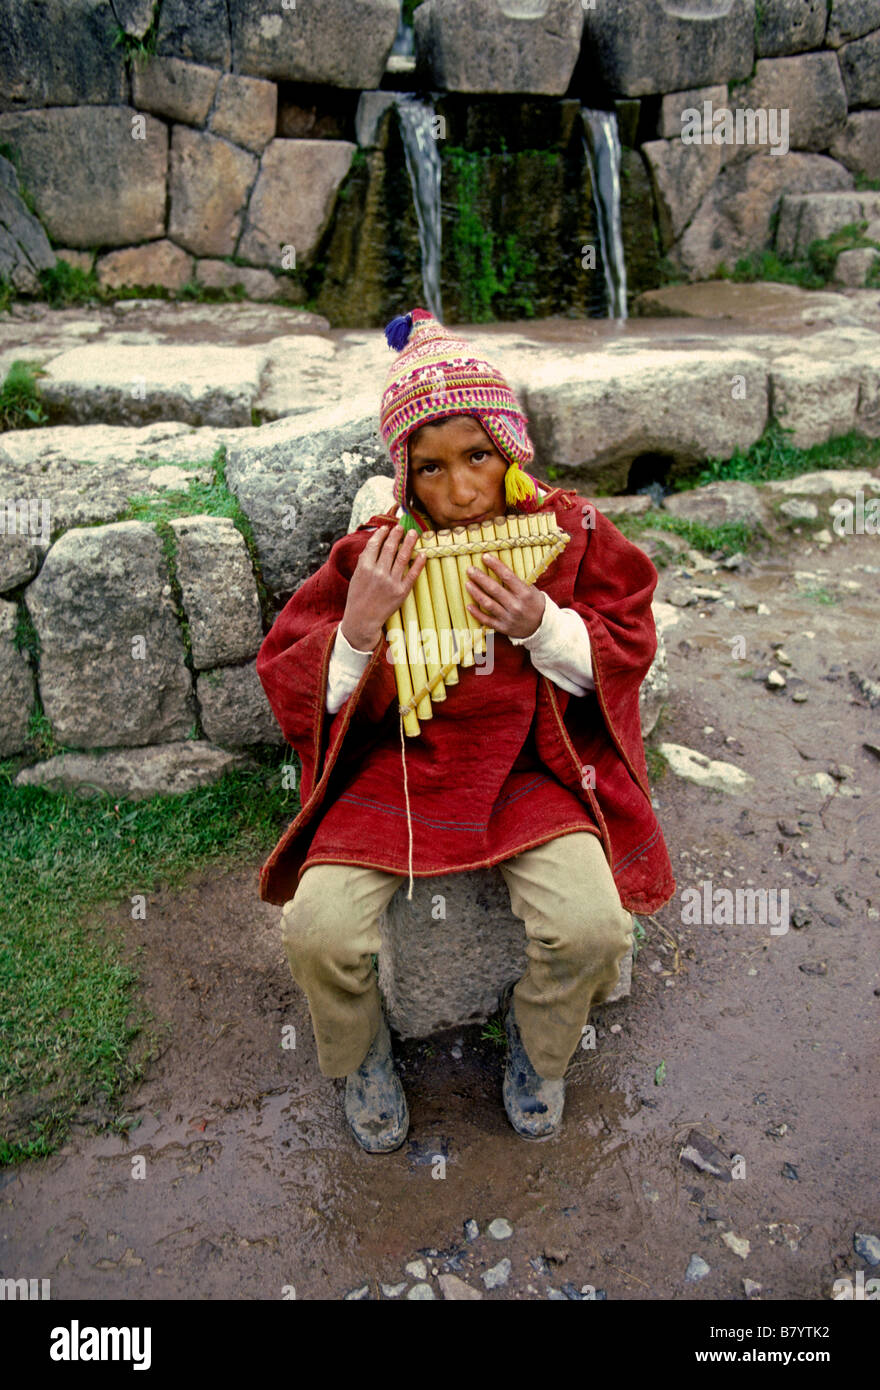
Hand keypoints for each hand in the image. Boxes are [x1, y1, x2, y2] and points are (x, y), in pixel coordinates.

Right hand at [340, 523, 426, 650]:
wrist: (362, 619)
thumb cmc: (358, 597)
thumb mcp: (356, 576)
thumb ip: (365, 561)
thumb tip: (375, 543)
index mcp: (365, 567)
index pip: (375, 544)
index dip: (382, 534)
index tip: (387, 528)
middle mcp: (378, 573)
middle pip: (390, 548)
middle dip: (397, 534)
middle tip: (402, 527)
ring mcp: (391, 582)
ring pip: (403, 557)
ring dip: (409, 543)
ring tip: (414, 534)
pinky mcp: (401, 592)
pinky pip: (412, 574)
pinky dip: (419, 563)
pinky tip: (422, 554)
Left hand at [464, 553, 545, 638]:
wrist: (541, 626)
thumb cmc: (534, 603)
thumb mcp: (531, 590)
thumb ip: (517, 581)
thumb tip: (498, 567)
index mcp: (525, 593)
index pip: (507, 576)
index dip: (495, 565)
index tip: (485, 557)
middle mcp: (516, 605)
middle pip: (494, 589)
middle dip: (480, 578)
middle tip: (470, 570)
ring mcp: (508, 618)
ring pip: (488, 604)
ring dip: (476, 593)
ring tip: (468, 584)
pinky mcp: (503, 627)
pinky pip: (487, 620)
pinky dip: (477, 613)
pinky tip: (469, 605)